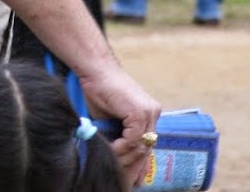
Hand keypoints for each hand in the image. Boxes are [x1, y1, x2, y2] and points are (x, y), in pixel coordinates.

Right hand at [78, 64, 161, 187]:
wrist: (96, 70)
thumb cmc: (99, 90)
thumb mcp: (111, 119)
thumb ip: (118, 134)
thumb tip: (117, 155)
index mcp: (149, 114)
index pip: (147, 144)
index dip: (141, 163)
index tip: (135, 179)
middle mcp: (153, 113)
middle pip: (147, 147)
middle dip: (136, 166)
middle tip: (127, 182)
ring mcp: (149, 112)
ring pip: (141, 145)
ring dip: (125, 157)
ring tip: (113, 164)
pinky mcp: (139, 112)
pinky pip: (133, 139)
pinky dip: (121, 147)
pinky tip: (111, 149)